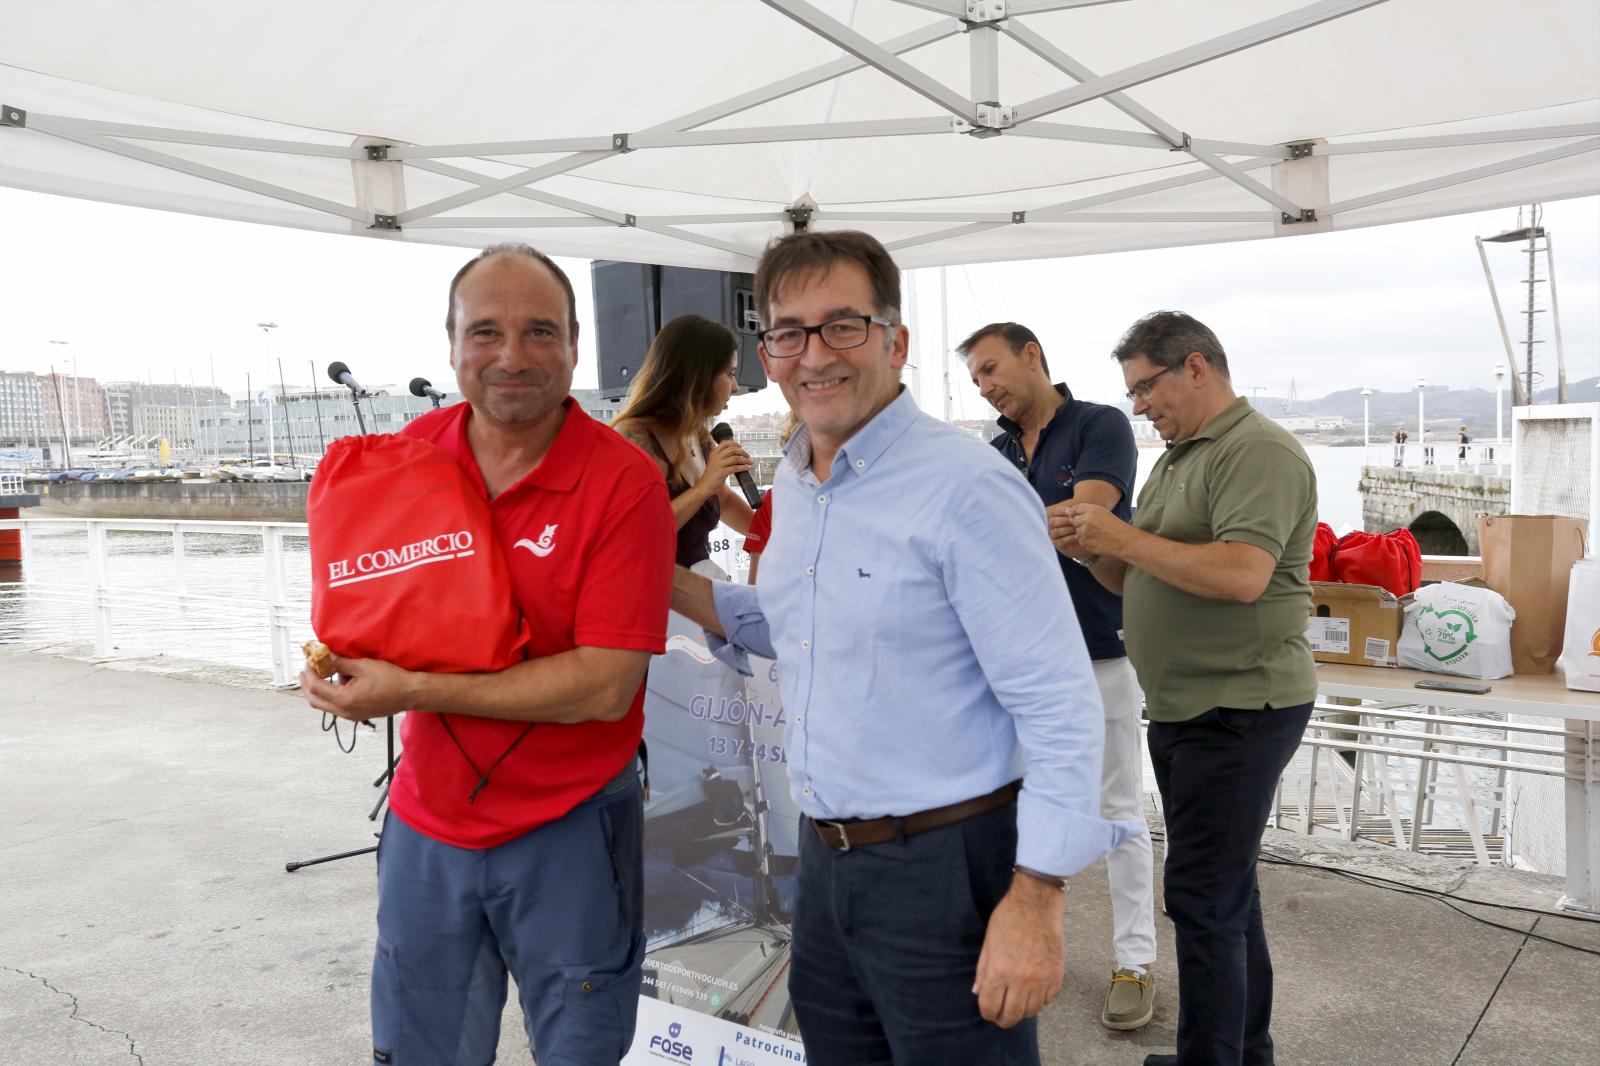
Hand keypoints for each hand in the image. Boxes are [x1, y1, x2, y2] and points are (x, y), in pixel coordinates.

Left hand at [299, 654, 416, 721]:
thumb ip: (340, 663)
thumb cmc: (391, 679)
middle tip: (305, 670)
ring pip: (324, 705)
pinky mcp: (356, 715)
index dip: (309, 672)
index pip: (315, 687)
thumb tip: (325, 657)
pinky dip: (330, 694)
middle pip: (314, 701)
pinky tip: (338, 681)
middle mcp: (344, 712)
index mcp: (344, 699)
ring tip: (324, 671)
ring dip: (318, 689)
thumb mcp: (363, 666)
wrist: (410, 694)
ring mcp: (350, 716)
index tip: (308, 661)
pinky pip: (335, 706)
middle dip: (307, 685)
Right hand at [697, 439, 752, 492]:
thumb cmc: (711, 476)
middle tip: (747, 455)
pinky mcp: (722, 472)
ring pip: (735, 458)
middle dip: (742, 452)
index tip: (740, 446)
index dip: (734, 443)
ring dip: (745, 460)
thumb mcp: (714, 463)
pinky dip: (744, 467)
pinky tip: (748, 468)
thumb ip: (722, 457)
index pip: (725, 443)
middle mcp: (716, 457)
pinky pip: (736, 468)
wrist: (704, 486)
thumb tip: (736, 455)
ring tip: (750, 462)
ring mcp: (719, 464)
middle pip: (732, 449)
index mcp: (714, 453)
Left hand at [973, 874, 1065, 1027]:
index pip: (990, 1007)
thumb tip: (978, 992)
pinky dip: (1041, 1000)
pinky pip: (1048, 1000)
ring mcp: (1041, 979)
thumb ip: (983, 970)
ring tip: (1018, 1003)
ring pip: (1031, 1012)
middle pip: (1012, 1016)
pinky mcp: (1056, 975)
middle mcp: (1021, 980)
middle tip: (1002, 1014)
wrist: (1036, 904)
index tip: (988, 1011)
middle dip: (1003, 1018)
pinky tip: (1034, 991)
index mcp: (999, 972)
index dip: (987, 1013)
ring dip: (1023, 1010)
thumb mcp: (988, 943)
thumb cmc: (1009, 918)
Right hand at [1045, 501, 1088, 558]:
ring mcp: (1054, 536)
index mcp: (1057, 517)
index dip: (1061, 511)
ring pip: (1056, 532)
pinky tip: (1077, 536)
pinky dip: (1069, 538)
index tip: (1070, 512)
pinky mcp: (1058, 545)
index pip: (1055, 513)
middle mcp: (1053, 527)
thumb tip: (1071, 509)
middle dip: (1063, 520)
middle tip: (1073, 520)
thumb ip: (1075, 513)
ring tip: (1076, 528)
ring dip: (1066, 529)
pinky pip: (1060, 541)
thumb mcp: (1080, 518)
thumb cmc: (1084, 527)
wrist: (1088, 541)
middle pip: (1052, 522)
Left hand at [1065, 503, 1126, 557]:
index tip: (1079, 517)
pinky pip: (1080, 541)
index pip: (1075, 509)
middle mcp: (1086, 519)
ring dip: (1083, 534)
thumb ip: (1088, 511)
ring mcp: (1084, 532)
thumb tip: (1070, 513)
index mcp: (1092, 510)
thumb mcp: (1103, 513)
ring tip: (1097, 535)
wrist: (1124, 540)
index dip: (1076, 513)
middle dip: (1079, 524)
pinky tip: (1097, 541)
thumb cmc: (1115, 526)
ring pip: (1077, 531)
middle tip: (1092, 528)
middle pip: (1074, 520)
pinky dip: (1086, 542)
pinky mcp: (1084, 542)